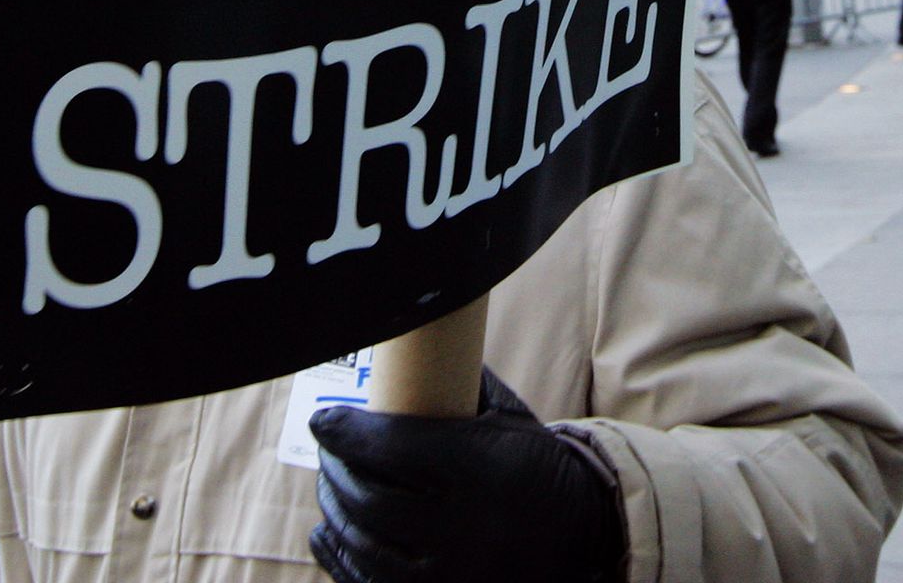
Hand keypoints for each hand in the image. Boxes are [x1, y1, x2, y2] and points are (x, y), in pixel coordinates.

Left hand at [309, 369, 622, 582]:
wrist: (579, 539)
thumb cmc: (536, 467)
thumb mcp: (509, 418)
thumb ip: (463, 383)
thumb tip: (413, 343)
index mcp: (479, 469)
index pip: (391, 447)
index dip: (345, 432)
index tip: (323, 419)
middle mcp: (461, 526)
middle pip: (368, 496)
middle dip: (335, 470)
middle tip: (328, 450)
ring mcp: (446, 573)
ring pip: (363, 541)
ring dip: (334, 508)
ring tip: (331, 484)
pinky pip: (366, 581)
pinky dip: (338, 553)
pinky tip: (328, 530)